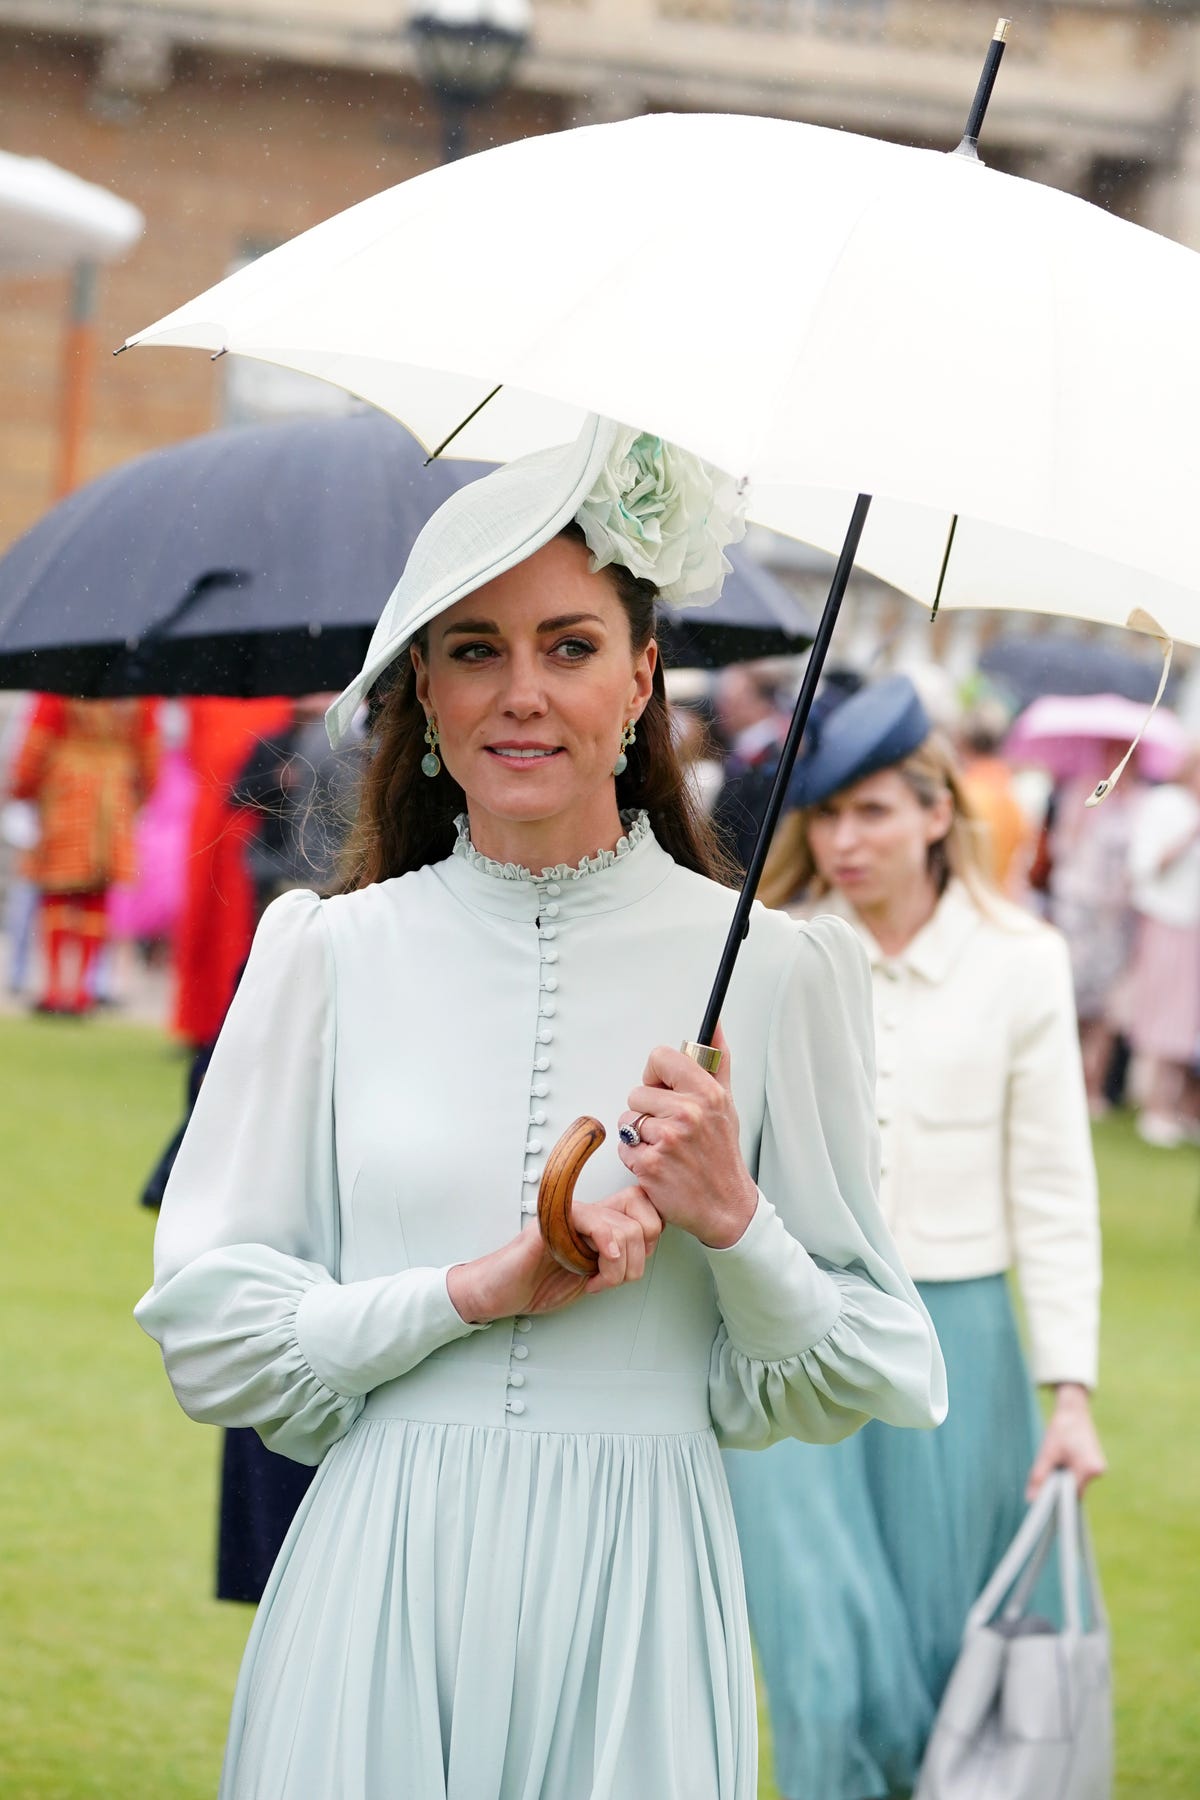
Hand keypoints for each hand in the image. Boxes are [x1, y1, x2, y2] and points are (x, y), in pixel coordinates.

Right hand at [448, 1185, 661, 1323]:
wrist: (500, 1292)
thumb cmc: (539, 1284)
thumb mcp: (593, 1276)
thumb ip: (618, 1261)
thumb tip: (647, 1253)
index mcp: (599, 1223)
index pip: (646, 1209)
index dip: (650, 1240)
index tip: (631, 1267)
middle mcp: (588, 1214)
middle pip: (643, 1219)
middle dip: (637, 1261)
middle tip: (611, 1279)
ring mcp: (570, 1215)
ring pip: (625, 1228)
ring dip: (617, 1268)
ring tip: (595, 1281)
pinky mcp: (552, 1222)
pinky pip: (593, 1221)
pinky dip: (605, 1245)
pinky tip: (596, 1264)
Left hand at [616, 1023, 758, 1248]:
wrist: (725, 1205)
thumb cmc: (722, 1155)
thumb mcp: (726, 1103)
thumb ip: (716, 1060)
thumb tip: (713, 1026)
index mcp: (706, 1093)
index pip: (660, 1057)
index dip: (656, 1074)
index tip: (665, 1088)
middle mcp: (687, 1114)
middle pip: (637, 1092)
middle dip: (649, 1111)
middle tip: (671, 1129)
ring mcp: (667, 1140)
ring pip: (627, 1120)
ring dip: (640, 1136)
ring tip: (666, 1148)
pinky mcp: (649, 1165)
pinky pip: (623, 1147)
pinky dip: (636, 1158)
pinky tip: (659, 1164)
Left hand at [1026, 1383, 1106, 1499]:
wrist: (1073, 1410)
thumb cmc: (1061, 1429)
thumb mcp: (1047, 1453)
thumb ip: (1039, 1477)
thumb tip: (1031, 1500)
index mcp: (1089, 1469)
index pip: (1071, 1496)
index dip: (1056, 1496)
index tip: (1044, 1494)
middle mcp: (1098, 1471)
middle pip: (1074, 1491)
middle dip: (1060, 1484)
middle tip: (1050, 1468)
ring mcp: (1100, 1469)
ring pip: (1076, 1483)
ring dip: (1064, 1477)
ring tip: (1057, 1460)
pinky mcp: (1096, 1465)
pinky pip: (1080, 1476)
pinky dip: (1070, 1472)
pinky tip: (1063, 1459)